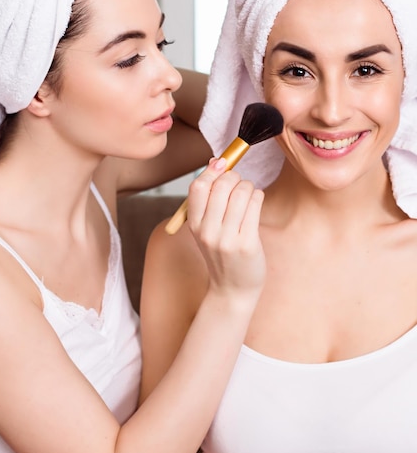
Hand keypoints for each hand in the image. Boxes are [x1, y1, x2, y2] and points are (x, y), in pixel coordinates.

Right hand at [186, 158, 265, 302]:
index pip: (198, 186)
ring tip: (249, 195)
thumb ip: (208, 198)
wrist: (232, 290)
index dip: (212, 171)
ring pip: (242, 192)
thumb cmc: (222, 253)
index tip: (222, 166)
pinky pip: (255, 205)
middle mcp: (208, 231)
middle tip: (238, 184)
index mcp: (194, 225)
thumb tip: (215, 161)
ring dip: (249, 187)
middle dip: (235, 177)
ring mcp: (227, 239)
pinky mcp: (247, 243)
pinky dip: (257, 197)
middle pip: (222, 186)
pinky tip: (255, 203)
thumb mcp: (206, 228)